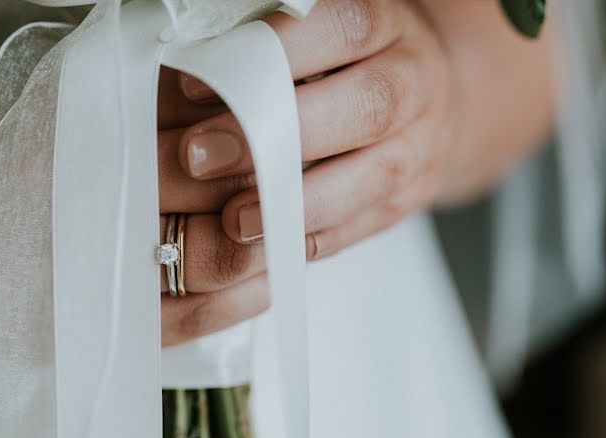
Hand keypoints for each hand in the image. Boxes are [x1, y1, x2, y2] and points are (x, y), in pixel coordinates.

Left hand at [158, 0, 458, 345]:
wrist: (421, 101)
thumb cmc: (342, 64)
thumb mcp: (313, 40)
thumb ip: (264, 52)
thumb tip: (184, 72)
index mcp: (386, 26)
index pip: (344, 27)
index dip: (275, 52)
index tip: (196, 84)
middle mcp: (413, 81)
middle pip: (365, 105)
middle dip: (278, 135)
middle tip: (197, 156)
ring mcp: (418, 145)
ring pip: (373, 175)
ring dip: (298, 202)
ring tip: (232, 220)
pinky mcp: (405, 199)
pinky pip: (362, 225)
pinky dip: (311, 238)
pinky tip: (263, 245)